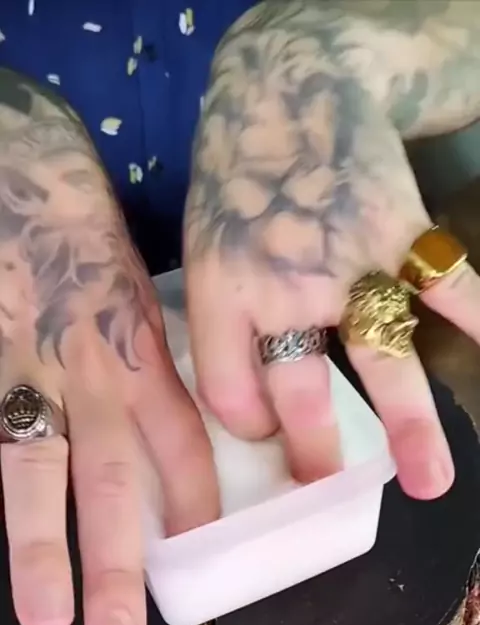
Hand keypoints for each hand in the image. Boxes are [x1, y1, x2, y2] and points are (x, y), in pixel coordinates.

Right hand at [0, 71, 218, 624]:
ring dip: (39, 544)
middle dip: (117, 555)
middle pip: (109, 474)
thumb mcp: (131, 284)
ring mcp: (23, 365)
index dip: (194, 496)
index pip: (179, 437)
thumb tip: (156, 420)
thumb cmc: (82, 220)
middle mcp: (85, 367)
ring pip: (31, 467)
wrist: (22, 157)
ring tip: (46, 615)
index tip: (204, 546)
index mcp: (134, 346)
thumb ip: (140, 356)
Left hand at [184, 2, 479, 495]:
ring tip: (429, 483)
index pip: (228, 392)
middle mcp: (284, 289)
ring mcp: (350, 264)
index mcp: (222, 294)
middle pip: (299, 395)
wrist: (288, 90)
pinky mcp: (403, 234)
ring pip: (383, 360)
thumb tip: (247, 404)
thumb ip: (220, 324)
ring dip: (410, 427)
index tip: (264, 430)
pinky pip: (452, 292)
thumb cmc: (238, 180)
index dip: (247, 424)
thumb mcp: (202, 249)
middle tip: (325, 484)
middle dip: (315, 452)